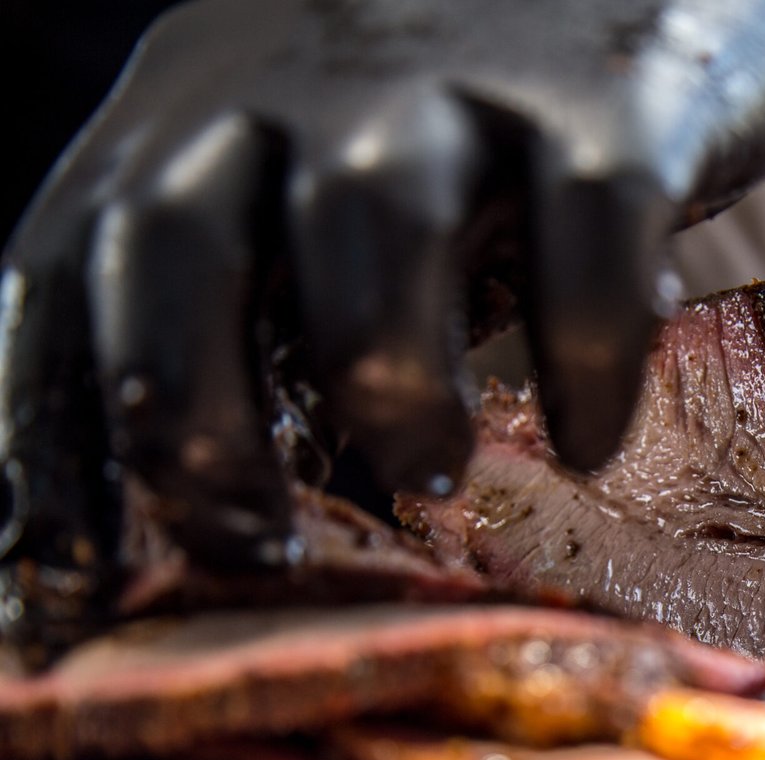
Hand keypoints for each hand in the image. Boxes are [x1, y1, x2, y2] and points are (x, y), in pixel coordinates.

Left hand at [0, 0, 764, 623]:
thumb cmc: (471, 111)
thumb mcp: (316, 169)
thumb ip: (256, 292)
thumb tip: (212, 501)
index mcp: (198, 107)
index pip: (72, 268)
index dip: (54, 434)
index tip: (84, 581)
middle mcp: (301, 78)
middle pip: (182, 242)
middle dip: (193, 423)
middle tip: (258, 540)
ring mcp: (457, 77)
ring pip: (375, 225)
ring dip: (391, 387)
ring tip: (435, 475)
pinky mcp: (611, 93)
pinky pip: (589, 230)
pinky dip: (587, 355)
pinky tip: (592, 440)